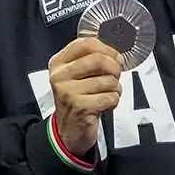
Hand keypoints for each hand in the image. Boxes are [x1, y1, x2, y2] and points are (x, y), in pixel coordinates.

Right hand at [48, 36, 123, 154]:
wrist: (68, 130)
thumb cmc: (77, 99)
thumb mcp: (75, 76)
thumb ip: (89, 60)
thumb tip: (115, 53)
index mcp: (58, 63)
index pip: (86, 44)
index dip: (107, 49)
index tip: (115, 58)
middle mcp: (59, 76)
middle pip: (98, 60)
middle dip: (115, 68)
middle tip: (115, 77)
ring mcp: (68, 92)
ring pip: (108, 80)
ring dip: (115, 89)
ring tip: (107, 94)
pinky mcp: (80, 107)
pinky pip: (110, 97)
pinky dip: (113, 102)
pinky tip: (104, 105)